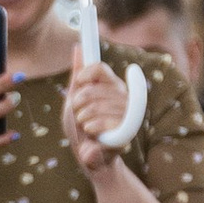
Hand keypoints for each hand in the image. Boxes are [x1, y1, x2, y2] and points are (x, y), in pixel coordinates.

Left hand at [64, 58, 135, 177]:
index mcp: (112, 85)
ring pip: (94, 106)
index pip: (98, 68)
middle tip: (81, 115)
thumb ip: (78, 75)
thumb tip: (77, 46)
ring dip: (82, 119)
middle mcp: (123, 94)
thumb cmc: (82, 128)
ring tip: (87, 126)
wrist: (91, 156)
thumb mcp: (75, 100)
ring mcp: (127, 111)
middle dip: (77, 105)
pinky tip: (94, 134)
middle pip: (91, 89)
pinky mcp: (128, 128)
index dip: (83, 75)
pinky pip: (101, 121)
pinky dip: (91, 129)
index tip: (78, 86)